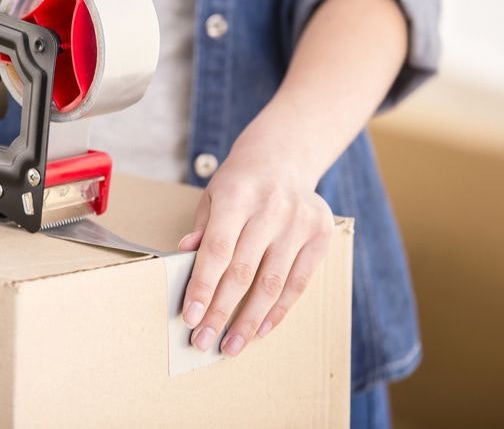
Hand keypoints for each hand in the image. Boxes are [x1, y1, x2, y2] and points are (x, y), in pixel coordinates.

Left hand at [178, 131, 333, 356]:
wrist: (283, 157)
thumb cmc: (239, 183)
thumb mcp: (212, 196)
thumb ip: (201, 230)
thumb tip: (183, 259)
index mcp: (237, 196)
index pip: (217, 250)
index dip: (203, 286)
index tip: (190, 317)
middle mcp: (271, 209)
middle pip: (243, 272)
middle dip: (221, 312)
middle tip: (204, 341)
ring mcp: (299, 223)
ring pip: (272, 284)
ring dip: (249, 321)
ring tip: (231, 346)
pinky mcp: (320, 236)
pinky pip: (298, 283)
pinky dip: (277, 311)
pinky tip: (259, 330)